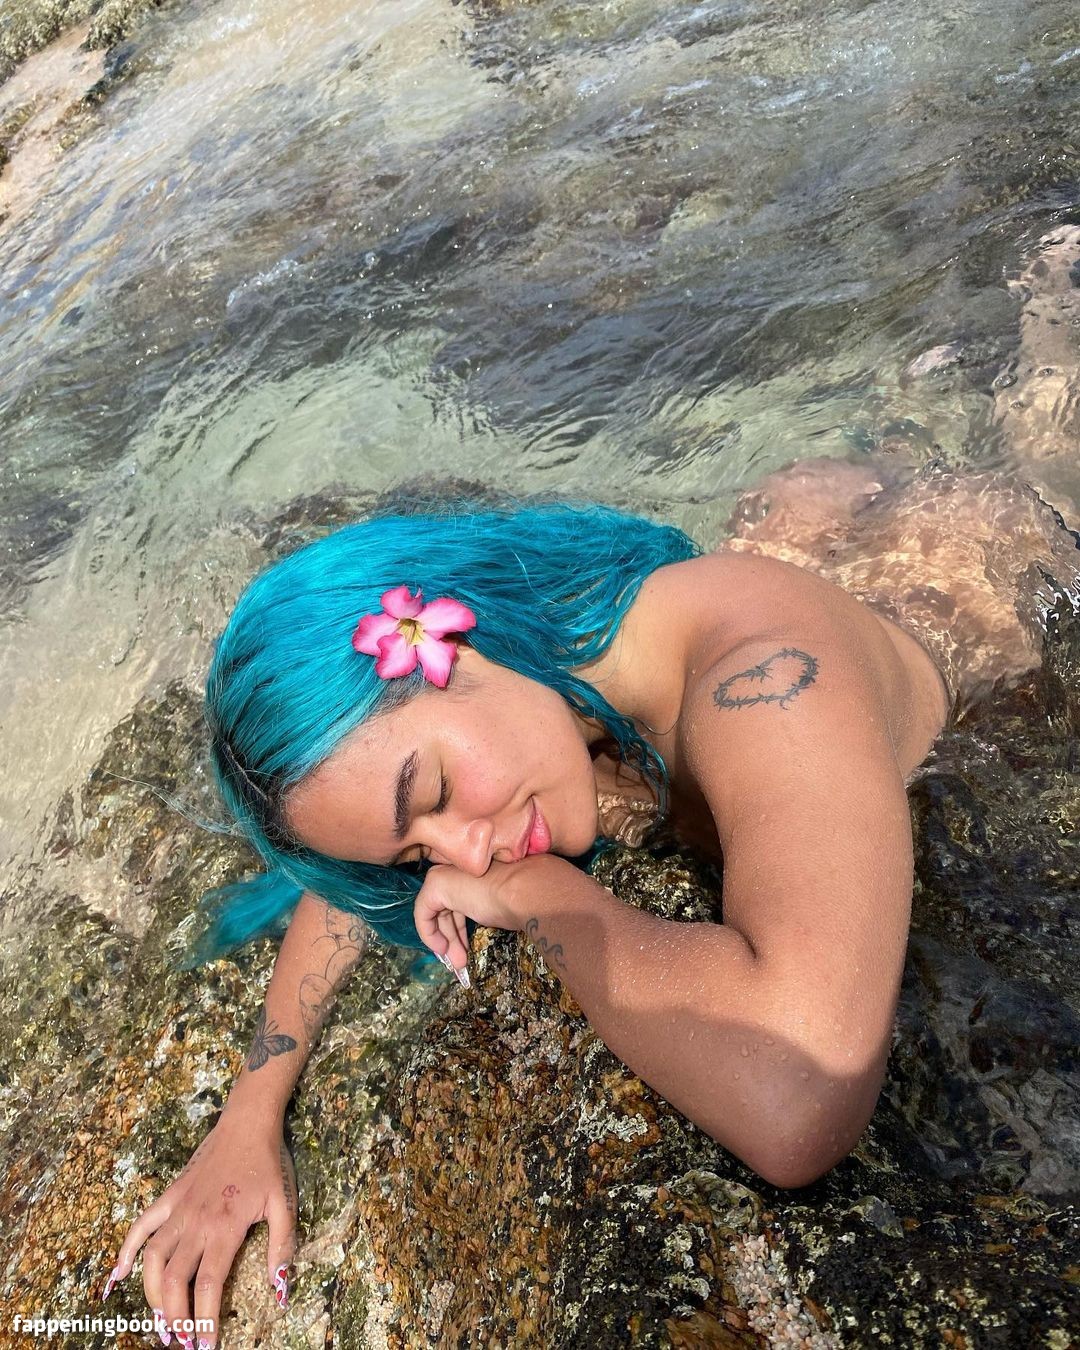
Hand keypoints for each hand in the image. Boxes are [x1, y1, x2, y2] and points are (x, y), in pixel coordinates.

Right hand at [105, 1110, 296, 1345]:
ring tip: (161, 1320)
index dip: (205, 1322)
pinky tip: (120, 1274)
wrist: (247, 1125)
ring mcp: (178, 1209)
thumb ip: (281, 1247)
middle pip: (175, 1281)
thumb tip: (279, 1288)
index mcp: (225, 1228)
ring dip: (152, 1294)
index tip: (205, 1347)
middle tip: (182, 1341)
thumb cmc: (267, 1165)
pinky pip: (141, 1225)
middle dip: (176, 1318)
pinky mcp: (169, 1195)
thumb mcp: (284, 1204)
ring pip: (153, 1259)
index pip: (209, 1286)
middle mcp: (196, 1223)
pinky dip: (127, 1249)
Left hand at [414, 854, 569, 971]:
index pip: (458, 899)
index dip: (459, 927)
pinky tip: (442, 948)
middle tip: (461, 961)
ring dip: (446, 941)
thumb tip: (477, 924)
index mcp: (470, 869)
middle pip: (446, 908)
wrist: (526, 891)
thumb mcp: (498, 905)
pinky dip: (428, 934)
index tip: (464, 948)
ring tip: (457, 963)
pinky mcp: (435, 884)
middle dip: (453, 937)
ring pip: (436, 913)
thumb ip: (483, 909)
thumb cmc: (522, 897)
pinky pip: (423, 914)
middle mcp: (454, 866)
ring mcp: (444, 873)